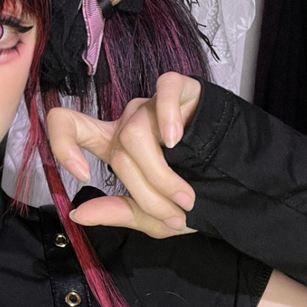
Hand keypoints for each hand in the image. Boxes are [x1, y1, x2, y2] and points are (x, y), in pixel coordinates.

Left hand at [47, 73, 202, 237]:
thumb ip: (115, 212)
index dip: (62, 144)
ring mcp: (153, 105)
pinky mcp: (180, 90)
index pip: (68, 125)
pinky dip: (168, 115)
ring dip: (161, 175)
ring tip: (188, 198)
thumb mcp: (152, 216)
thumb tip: (77, 214)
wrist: (243, 187)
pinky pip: (164, 90)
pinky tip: (178, 140)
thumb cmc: (195, 196)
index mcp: (114, 146)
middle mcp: (129, 123)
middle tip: (176, 215)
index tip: (82, 175)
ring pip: (136, 134)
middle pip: (118, 152)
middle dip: (146, 192)